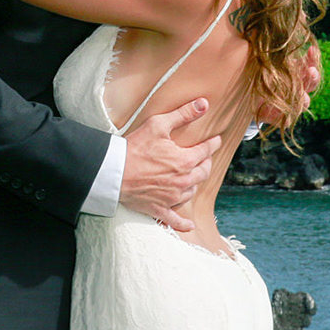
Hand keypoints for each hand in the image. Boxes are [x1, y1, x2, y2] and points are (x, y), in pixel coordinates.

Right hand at [119, 98, 222, 232]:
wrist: (113, 172)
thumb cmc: (134, 147)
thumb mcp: (158, 125)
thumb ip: (183, 114)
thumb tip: (204, 104)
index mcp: (185, 161)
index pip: (206, 151)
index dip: (212, 143)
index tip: (216, 140)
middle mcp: (183, 181)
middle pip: (203, 172)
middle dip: (206, 163)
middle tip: (204, 157)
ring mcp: (172, 197)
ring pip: (192, 192)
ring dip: (195, 184)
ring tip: (192, 177)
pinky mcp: (159, 209)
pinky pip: (175, 220)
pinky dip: (183, 223)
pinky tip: (189, 225)